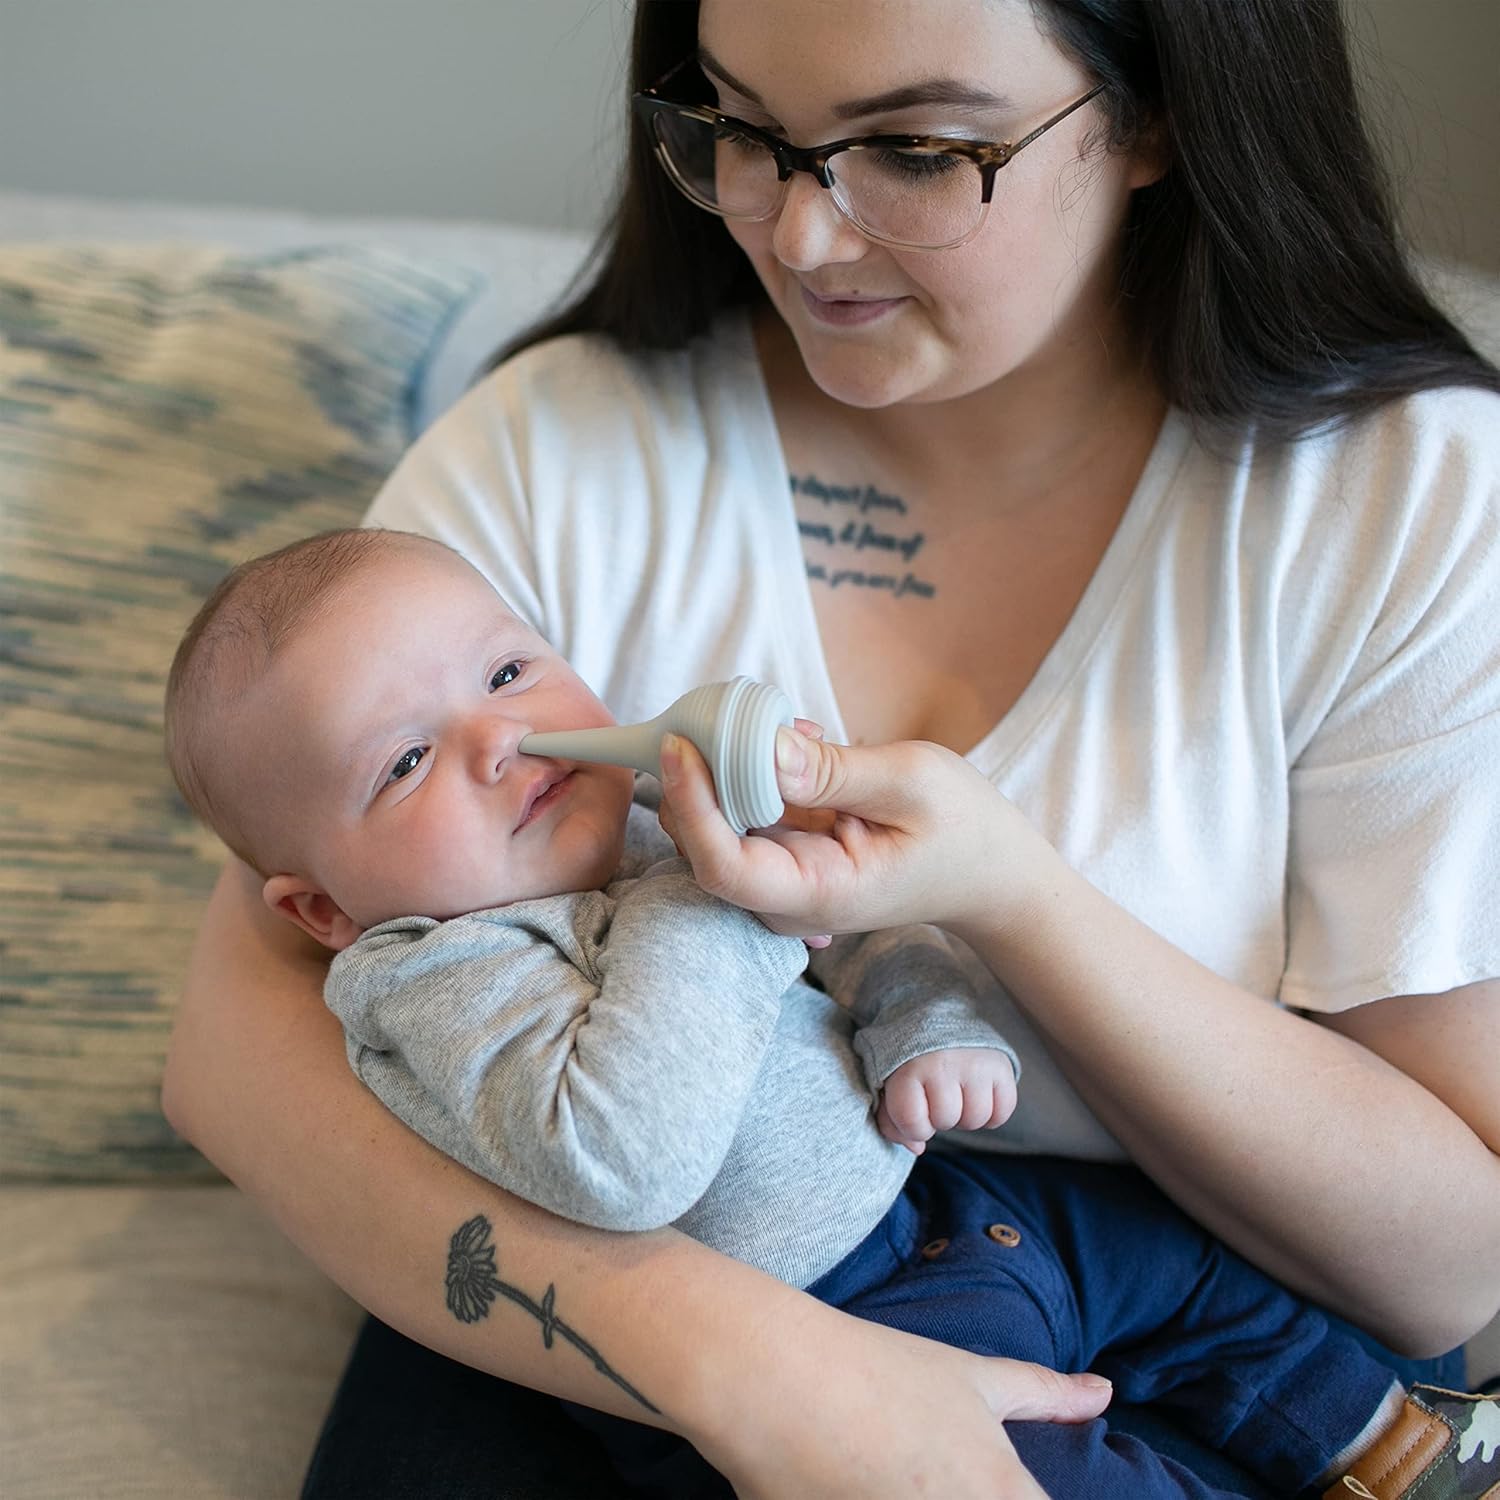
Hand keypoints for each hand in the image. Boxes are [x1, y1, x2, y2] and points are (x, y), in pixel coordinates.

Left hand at [659, 726, 1059, 941]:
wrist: (991, 874)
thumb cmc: (964, 830)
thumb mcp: (910, 783)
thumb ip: (831, 771)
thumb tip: (761, 748)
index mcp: (817, 893)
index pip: (722, 866)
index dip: (691, 805)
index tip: (681, 744)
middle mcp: (787, 899)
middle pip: (704, 844)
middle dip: (697, 777)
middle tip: (725, 712)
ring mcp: (785, 882)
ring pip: (716, 825)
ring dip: (726, 769)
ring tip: (789, 729)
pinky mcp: (788, 857)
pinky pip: (745, 814)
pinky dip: (752, 772)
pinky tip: (802, 745)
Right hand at [697, 1306, 1110, 1499]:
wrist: (773, 1376)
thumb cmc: (877, 1370)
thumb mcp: (973, 1377)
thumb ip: (1045, 1394)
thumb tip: (1105, 1393)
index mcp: (1004, 1495)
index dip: (1023, 1499)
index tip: (975, 1480)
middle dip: (950, 1495)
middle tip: (922, 1471)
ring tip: (888, 1476)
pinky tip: (857, 1492)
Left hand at [879, 1047, 1018, 1154]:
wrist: (937, 1013)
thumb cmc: (909, 1058)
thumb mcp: (888, 1083)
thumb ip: (892, 1120)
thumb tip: (917, 1148)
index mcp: (909, 1068)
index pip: (913, 1123)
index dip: (914, 1126)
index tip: (914, 1110)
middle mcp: (944, 1064)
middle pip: (946, 1121)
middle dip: (939, 1117)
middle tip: (936, 1095)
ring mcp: (975, 1064)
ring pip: (976, 1119)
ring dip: (966, 1115)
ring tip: (957, 1094)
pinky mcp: (1001, 1066)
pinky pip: (1002, 1111)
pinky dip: (992, 1112)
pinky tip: (977, 1095)